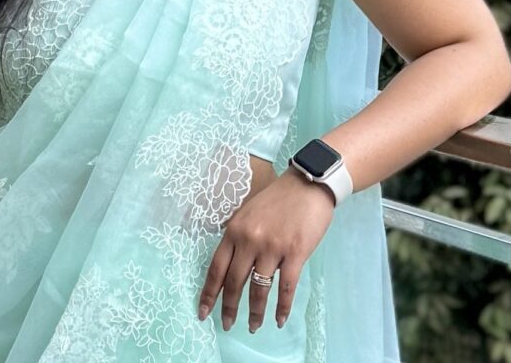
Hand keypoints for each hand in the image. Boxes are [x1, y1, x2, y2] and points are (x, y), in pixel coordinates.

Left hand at [197, 168, 334, 332]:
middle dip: (229, 308)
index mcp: (234, 229)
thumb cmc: (278, 198)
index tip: (203, 312)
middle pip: (234, 282)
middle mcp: (249, 240)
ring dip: (255, 312)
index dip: (209, 293)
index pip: (217, 268)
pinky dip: (282, 307)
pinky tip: (279, 319)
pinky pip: (286, 288)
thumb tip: (231, 266)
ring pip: (259, 289)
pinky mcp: (295, 253)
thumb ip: (238, 237)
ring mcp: (272, 247)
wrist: (308, 183)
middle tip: (227, 325)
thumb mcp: (248, 213)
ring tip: (254, 326)